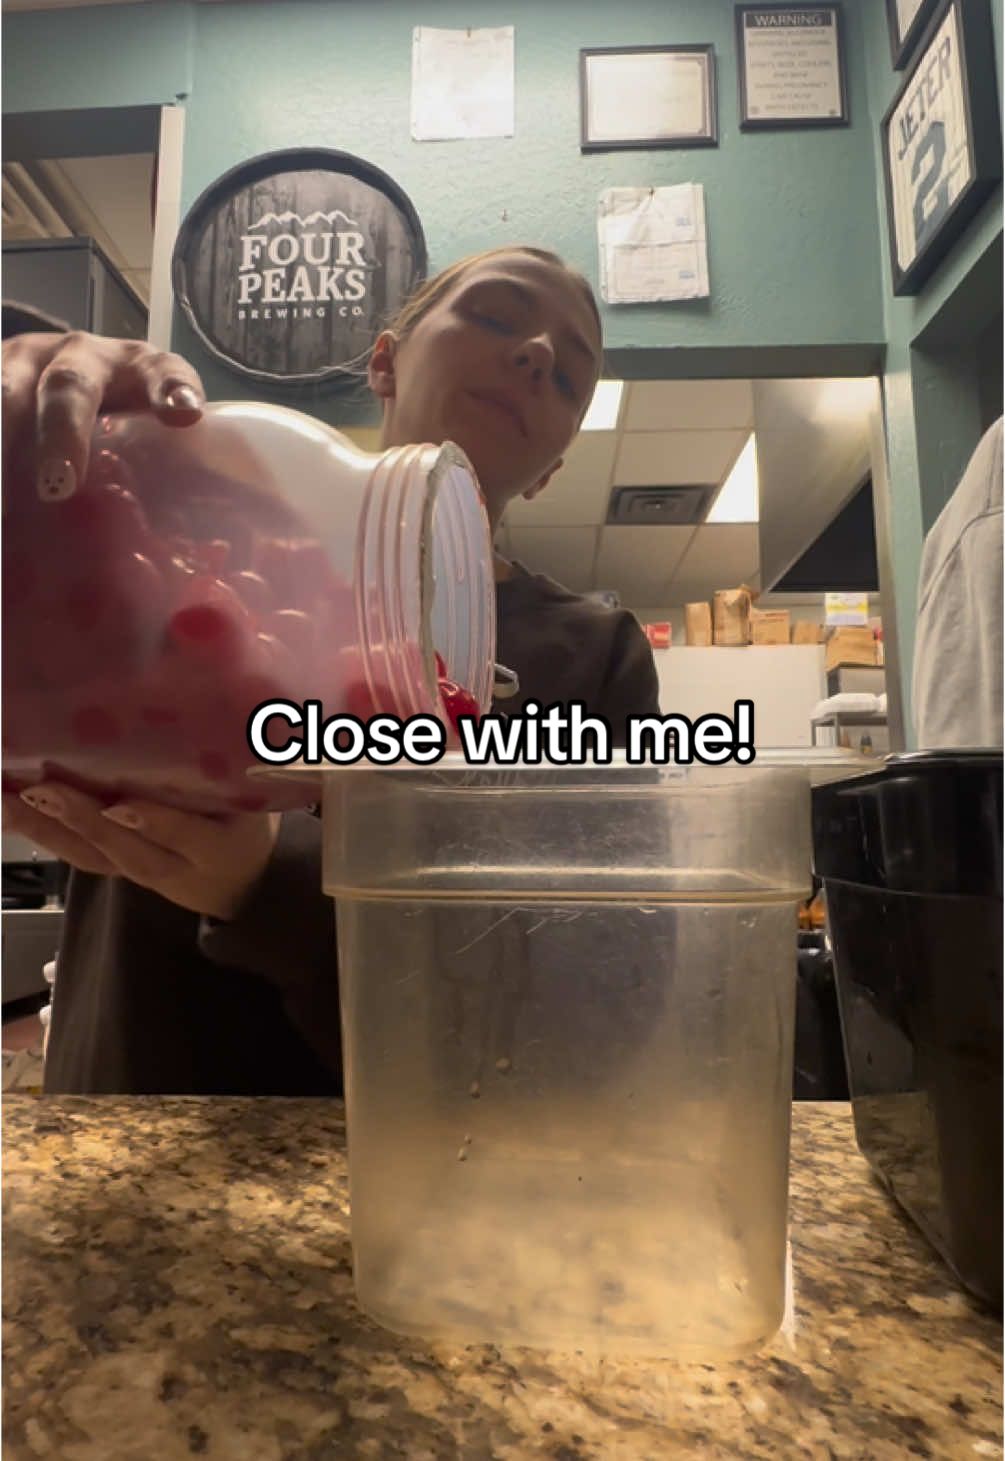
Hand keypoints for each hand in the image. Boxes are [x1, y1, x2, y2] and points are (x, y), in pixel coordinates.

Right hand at [2, 330, 205, 501]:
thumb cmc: (118, 422)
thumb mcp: (149, 437)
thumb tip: (200, 569)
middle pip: (71, 388)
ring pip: (9, 395)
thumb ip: (177, 473)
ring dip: (7, 444)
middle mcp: (81, 356)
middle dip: (63, 434)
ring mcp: (24, 361)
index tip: (184, 413)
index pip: (164, 372)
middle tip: (58, 486)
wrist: (55, 375)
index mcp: (139, 369)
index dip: (171, 389)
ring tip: (5, 505)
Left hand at [2, 783, 279, 920]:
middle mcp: (173, 866)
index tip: (121, 805)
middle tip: (44, 790)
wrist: (245, 884)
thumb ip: (235, 763)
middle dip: (82, 821)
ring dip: (48, 829)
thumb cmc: (248, 821)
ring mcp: (139, 871)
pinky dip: (42, 834)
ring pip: (92, 856)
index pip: (185, 835)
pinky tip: (10, 809)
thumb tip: (213, 704)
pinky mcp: (114, 867)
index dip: (154, 823)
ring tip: (10, 798)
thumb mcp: (257, 798)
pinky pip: (77, 855)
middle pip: (126, 850)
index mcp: (219, 845)